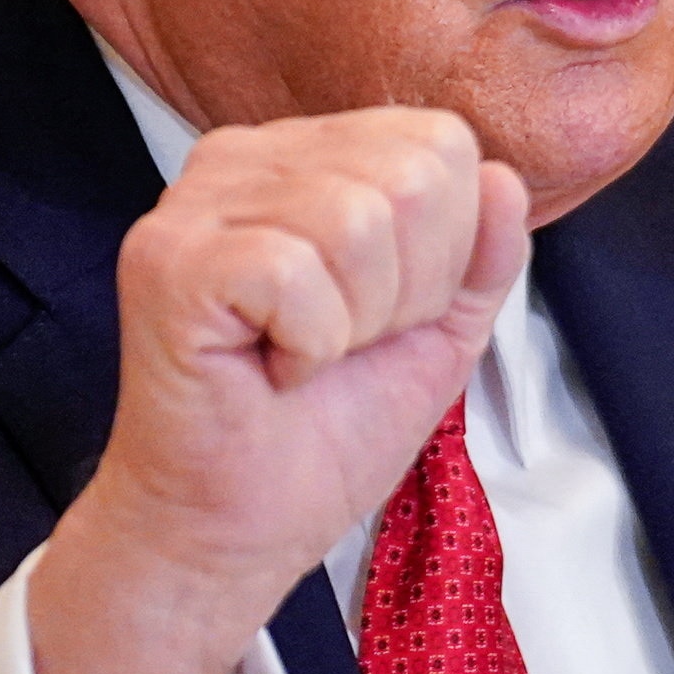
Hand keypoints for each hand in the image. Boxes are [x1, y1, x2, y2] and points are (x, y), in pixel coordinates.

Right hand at [25, 107, 528, 673]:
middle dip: (407, 290)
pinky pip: (296, 273)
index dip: (445, 253)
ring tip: (304, 356)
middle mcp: (246, 156)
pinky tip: (269, 369)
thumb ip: (483, 253)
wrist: (236, 530)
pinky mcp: (168, 259)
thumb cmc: (322, 433)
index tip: (380, 320)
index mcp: (309, 156)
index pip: (441, 143)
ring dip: (355, 322)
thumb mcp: (438, 333)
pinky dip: (308, 345)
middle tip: (341, 345)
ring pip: (358, 218)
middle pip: (411, 175)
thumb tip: (506, 177)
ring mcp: (196, 203)